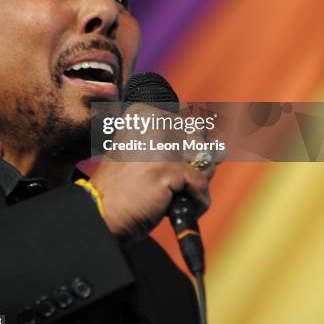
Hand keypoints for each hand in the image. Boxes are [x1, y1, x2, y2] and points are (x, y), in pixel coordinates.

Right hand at [90, 104, 212, 240]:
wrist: (102, 212)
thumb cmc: (126, 187)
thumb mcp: (149, 154)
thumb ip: (184, 145)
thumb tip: (222, 148)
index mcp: (145, 112)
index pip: (190, 119)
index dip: (191, 144)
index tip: (178, 159)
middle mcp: (153, 120)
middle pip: (201, 137)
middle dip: (197, 161)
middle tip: (175, 180)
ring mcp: (161, 143)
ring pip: (205, 159)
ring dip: (197, 181)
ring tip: (174, 193)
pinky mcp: (168, 168)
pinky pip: (201, 184)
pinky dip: (196, 201)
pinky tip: (175, 207)